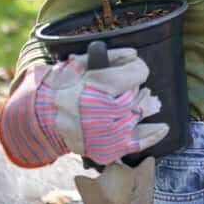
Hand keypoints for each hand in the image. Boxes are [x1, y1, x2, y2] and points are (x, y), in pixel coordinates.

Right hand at [0, 48, 167, 167]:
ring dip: (142, 104)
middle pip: (138, 94)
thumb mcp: (80, 63)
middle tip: (127, 85)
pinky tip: (162, 128)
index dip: (136, 67)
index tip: (132, 66)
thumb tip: (133, 55)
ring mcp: (105, 134)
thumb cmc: (62, 87)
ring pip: (138, 114)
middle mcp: (104, 112)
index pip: (138, 73)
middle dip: (135, 87)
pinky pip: (135, 143)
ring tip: (139, 99)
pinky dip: (151, 135)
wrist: (40, 118)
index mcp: (97, 87)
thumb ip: (109, 56)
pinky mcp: (105, 148)